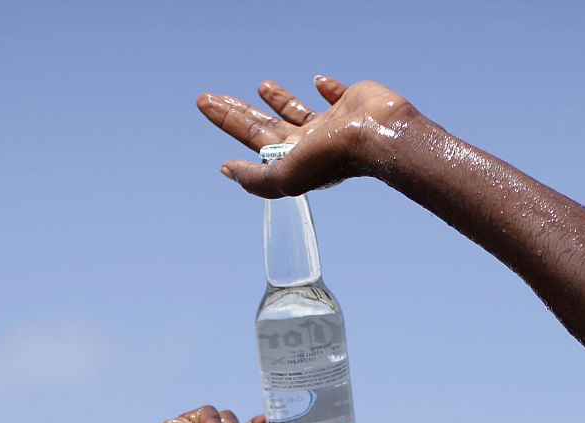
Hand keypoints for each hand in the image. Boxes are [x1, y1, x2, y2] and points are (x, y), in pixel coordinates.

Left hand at [196, 76, 417, 197]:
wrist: (378, 135)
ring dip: (278, 99)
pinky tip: (318, 81)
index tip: (206, 104)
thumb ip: (255, 178)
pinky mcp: (351, 103)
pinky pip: (335, 94)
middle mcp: (309, 143)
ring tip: (261, 86)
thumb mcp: (285, 176)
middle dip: (238, 111)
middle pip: (265, 124)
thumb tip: (226, 170)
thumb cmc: (334, 158)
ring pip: (296, 110)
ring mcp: (331, 123)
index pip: (251, 137)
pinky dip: (327, 87)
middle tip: (213, 96)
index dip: (227, 120)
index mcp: (293, 158)